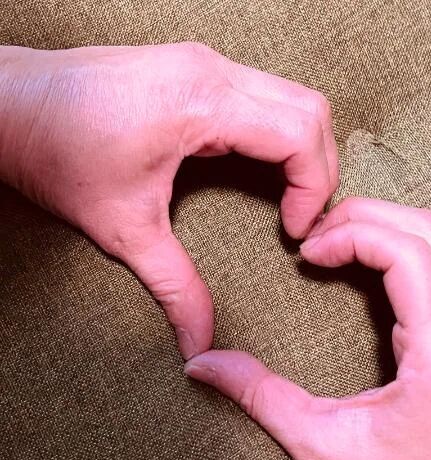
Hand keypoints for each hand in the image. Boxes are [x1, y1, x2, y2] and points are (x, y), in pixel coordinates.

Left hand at [0, 43, 337, 357]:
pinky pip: (267, 95)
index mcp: (201, 103)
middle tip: (302, 216)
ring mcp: (207, 64)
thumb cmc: (57, 153)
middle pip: (311, 110)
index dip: (314, 188)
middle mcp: (213, 72)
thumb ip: (173, 288)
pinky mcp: (198, 69)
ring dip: (304, 149)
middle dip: (320, 170)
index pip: (299, 135)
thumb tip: (199, 343)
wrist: (10, 105)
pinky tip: (261, 168)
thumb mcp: (122, 228)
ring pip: (295, 97)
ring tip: (289, 196)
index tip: (296, 230)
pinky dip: (280, 134)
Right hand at [185, 198, 430, 459]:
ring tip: (335, 243)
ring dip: (384, 227)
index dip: (351, 233)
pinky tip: (363, 266)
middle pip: (428, 231)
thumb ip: (259, 397)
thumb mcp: (320, 446)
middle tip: (317, 235)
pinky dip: (400, 249)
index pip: (406, 251)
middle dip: (366, 216)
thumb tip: (204, 363)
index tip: (308, 252)